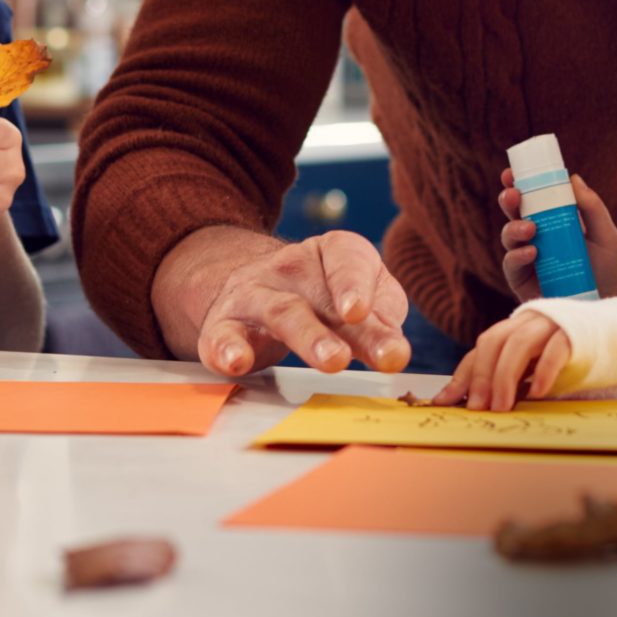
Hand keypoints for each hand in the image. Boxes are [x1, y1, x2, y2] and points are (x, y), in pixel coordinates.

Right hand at [178, 229, 410, 376]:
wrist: (254, 288)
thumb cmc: (322, 297)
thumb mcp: (359, 299)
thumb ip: (382, 320)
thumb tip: (394, 348)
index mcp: (330, 253)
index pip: (346, 257)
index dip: (353, 282)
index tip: (360, 311)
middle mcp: (291, 269)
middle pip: (315, 295)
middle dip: (336, 327)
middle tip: (348, 357)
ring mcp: (254, 295)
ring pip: (279, 313)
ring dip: (306, 337)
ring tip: (332, 362)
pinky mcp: (223, 326)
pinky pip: (222, 336)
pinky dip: (226, 350)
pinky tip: (236, 363)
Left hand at [433, 310, 571, 410]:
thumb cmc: (573, 358)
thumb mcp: (535, 367)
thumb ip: (511, 378)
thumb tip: (477, 404)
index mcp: (516, 327)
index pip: (482, 348)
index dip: (463, 374)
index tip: (446, 401)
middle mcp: (529, 320)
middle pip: (494, 343)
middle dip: (481, 377)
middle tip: (477, 408)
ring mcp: (552, 323)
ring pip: (518, 345)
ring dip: (505, 378)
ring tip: (502, 407)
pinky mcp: (575, 332)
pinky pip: (554, 351)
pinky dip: (543, 372)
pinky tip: (538, 393)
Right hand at [496, 167, 616, 300]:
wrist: (602, 306)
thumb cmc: (605, 271)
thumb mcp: (606, 236)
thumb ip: (592, 208)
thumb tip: (573, 178)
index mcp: (553, 221)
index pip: (531, 198)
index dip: (518, 184)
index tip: (511, 173)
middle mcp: (535, 237)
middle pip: (513, 213)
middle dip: (508, 199)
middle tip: (514, 195)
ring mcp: (526, 258)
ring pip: (507, 235)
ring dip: (513, 227)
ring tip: (530, 229)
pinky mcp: (521, 280)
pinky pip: (510, 263)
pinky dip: (517, 255)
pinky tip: (532, 253)